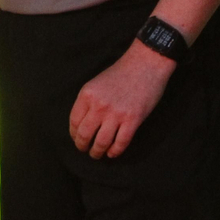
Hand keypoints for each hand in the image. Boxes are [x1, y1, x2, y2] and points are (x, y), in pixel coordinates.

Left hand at [67, 40, 174, 158]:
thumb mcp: (96, 83)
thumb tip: (84, 122)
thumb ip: (89, 101)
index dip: (74, 134)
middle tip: (84, 150)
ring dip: (97, 152)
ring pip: (102, 142)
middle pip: (85, 134)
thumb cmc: (120, 73)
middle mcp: (99, 105)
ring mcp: (116, 114)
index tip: (76, 138)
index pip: (74, 121)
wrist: (145, 64)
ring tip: (97, 154)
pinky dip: (115, 151)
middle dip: (82, 146)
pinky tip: (112, 153)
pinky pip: (121, 142)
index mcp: (87, 94)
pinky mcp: (133, 120)